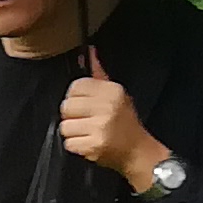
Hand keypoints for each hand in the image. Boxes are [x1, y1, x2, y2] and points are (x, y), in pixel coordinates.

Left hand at [54, 50, 165, 186]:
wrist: (138, 151)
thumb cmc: (125, 123)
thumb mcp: (116, 95)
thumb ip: (99, 75)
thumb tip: (89, 51)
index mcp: (112, 91)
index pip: (76, 86)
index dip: (75, 98)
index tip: (84, 106)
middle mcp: (107, 106)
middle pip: (67, 106)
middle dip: (73, 116)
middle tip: (86, 121)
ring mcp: (101, 126)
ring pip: (65, 126)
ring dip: (74, 132)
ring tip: (88, 133)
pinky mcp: (95, 145)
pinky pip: (69, 143)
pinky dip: (76, 146)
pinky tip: (89, 143)